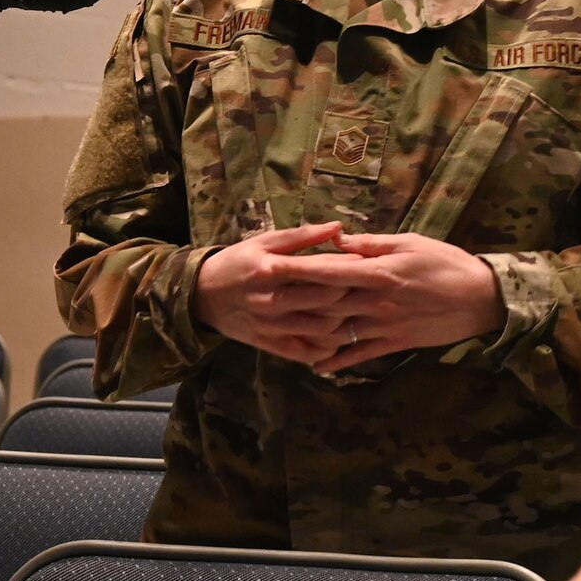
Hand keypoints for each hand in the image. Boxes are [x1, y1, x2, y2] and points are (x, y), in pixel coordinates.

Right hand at [189, 222, 362, 365]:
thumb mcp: (264, 242)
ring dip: (348, 323)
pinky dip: (329, 348)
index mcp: (272, 270)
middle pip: (328, 303)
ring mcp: (273, 327)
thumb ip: (302, 236)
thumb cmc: (237, 262)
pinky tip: (341, 337)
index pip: (322, 271)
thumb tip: (338, 227)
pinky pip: (308, 353)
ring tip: (364, 313)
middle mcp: (273, 301)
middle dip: (357, 297)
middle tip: (379, 291)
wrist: (201, 295)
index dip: (352, 269)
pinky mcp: (271, 346)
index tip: (373, 264)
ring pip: (323, 331)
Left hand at [276, 232, 505, 375]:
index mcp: (377, 272)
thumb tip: (336, 240)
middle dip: (292, 300)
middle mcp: (375, 302)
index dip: (296, 269)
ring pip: (338, 330)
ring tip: (279, 330)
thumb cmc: (445, 263)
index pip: (327, 270)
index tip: (268, 265)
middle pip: (325, 302)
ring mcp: (384, 326)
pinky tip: (315, 364)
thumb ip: (369, 244)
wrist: (482, 299)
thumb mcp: (408, 243)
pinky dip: (337, 361)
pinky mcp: (394, 343)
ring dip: (308, 331)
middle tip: (260, 297)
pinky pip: (360, 354)